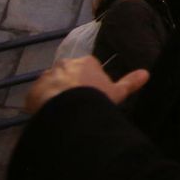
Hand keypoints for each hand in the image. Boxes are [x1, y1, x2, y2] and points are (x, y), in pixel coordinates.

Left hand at [25, 57, 148, 113]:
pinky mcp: (32, 91)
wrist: (67, 110)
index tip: (94, 96)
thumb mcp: (116, 93)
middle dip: (72, 86)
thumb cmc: (95, 98)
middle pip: (69, 75)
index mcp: (86, 62)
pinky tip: (50, 117)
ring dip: (55, 95)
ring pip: (52, 85)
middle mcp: (64, 64)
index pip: (89, 69)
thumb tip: (147, 73)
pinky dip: (42, 106)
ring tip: (64, 113)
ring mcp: (46, 77)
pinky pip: (37, 97)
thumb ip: (130, 82)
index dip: (91, 83)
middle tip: (79, 105)